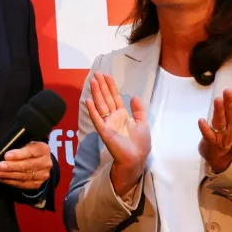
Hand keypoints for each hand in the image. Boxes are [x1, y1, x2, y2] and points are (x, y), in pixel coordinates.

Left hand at [0, 140, 52, 190]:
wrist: (39, 162)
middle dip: (11, 166)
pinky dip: (11, 182)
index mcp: (42, 148)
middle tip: (0, 166)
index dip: (18, 154)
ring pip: (24, 176)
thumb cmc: (28, 151)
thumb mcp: (21, 143)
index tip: (6, 156)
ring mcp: (43, 174)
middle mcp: (46, 162)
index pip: (30, 151)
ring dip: (9, 175)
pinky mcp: (37, 184)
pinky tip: (3, 179)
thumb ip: (8, 144)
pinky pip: (23, 184)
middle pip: (27, 165)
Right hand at [85, 73, 151, 196]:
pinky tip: (88, 100)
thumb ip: (138, 110)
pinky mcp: (104, 131)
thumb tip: (134, 96)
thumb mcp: (143, 124)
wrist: (137, 158)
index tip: (106, 75)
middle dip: (101, 86)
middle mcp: (113, 117)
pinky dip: (92, 110)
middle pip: (106, 98)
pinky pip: (97, 119)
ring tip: (92, 81)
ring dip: (96, 93)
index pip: (115, 97)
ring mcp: (108, 123)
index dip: (110, 86)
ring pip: (101, 105)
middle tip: (96, 73)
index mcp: (122, 115)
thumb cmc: (140, 144)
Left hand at [198, 86, 231, 172]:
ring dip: (219, 111)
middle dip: (230, 102)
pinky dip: (205, 128)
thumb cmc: (225, 133)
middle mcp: (229, 126)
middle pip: (230, 114)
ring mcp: (220, 135)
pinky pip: (208, 135)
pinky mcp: (211, 142)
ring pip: (221, 122)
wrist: (221, 157)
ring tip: (217, 100)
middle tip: (228, 90)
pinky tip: (201, 120)